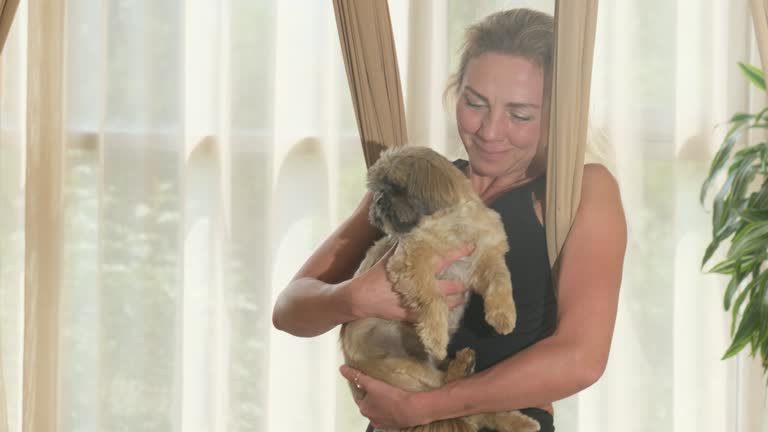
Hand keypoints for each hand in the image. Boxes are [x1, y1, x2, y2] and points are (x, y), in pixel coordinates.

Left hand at [340, 364, 426, 428]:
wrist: (413, 409)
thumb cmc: (392, 398)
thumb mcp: (371, 383)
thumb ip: (356, 376)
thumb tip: (343, 370)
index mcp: (364, 409)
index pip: (358, 396)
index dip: (361, 387)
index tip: (367, 381)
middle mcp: (372, 418)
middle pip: (369, 403)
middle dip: (372, 395)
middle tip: (380, 385)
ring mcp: (384, 422)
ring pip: (380, 409)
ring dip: (382, 402)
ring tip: (390, 391)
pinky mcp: (395, 423)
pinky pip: (391, 413)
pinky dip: (392, 408)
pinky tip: (397, 400)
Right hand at [350, 242, 474, 320]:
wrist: (362, 298)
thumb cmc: (376, 275)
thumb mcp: (390, 256)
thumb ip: (403, 246)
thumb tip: (413, 233)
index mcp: (419, 271)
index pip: (446, 259)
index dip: (460, 252)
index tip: (473, 247)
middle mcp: (424, 288)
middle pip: (452, 286)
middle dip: (464, 284)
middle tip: (471, 281)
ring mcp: (420, 304)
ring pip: (447, 304)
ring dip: (457, 299)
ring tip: (464, 296)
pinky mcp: (415, 316)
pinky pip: (434, 315)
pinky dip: (442, 311)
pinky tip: (446, 309)